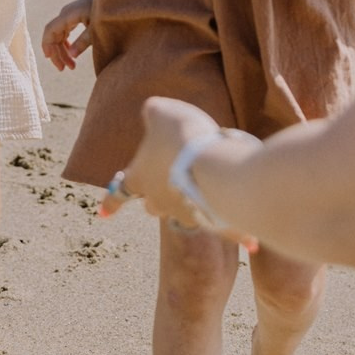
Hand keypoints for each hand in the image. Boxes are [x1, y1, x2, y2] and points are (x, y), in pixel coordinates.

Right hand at [41, 0, 93, 70]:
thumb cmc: (107, 11)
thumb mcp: (97, 28)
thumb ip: (84, 41)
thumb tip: (72, 55)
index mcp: (68, 15)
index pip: (50, 31)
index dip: (47, 45)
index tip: (49, 59)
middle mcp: (65, 14)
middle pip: (53, 35)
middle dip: (57, 53)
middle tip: (64, 69)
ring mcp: (69, 15)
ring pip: (59, 35)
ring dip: (62, 51)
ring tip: (71, 66)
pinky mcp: (74, 16)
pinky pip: (64, 32)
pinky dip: (66, 44)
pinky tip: (71, 54)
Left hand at [101, 98, 257, 249]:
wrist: (211, 164)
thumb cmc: (180, 137)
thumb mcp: (161, 112)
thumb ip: (154, 112)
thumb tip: (153, 112)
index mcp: (141, 178)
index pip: (120, 192)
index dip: (111, 202)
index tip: (102, 214)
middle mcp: (161, 202)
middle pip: (153, 206)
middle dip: (158, 198)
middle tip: (171, 182)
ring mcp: (187, 214)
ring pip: (185, 215)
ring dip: (194, 204)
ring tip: (210, 190)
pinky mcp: (215, 222)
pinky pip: (226, 231)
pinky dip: (237, 234)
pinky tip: (252, 243)